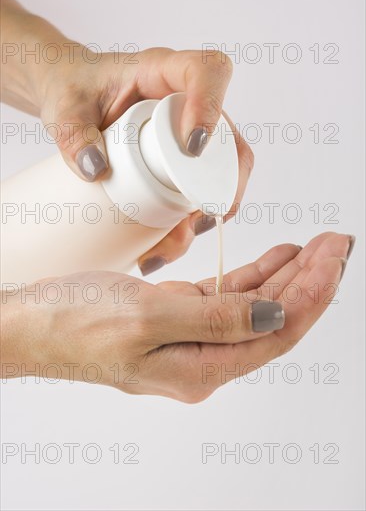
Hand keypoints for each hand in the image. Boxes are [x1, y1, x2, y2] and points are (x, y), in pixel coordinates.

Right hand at [1, 232, 352, 402]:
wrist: (32, 322)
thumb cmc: (75, 321)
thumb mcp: (147, 319)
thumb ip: (216, 319)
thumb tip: (274, 318)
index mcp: (199, 369)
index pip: (276, 333)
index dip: (312, 294)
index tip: (335, 256)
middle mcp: (202, 359)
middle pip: (274, 319)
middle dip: (310, 280)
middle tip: (338, 242)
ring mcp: (191, 337)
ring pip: (256, 307)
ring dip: (288, 275)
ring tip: (318, 246)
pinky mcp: (178, 317)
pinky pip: (230, 297)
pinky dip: (256, 275)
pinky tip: (277, 257)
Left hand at [40, 46, 253, 273]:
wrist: (71, 97)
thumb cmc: (72, 89)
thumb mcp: (63, 108)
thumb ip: (72, 134)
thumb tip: (96, 170)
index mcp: (163, 71)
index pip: (207, 72)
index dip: (211, 108)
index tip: (191, 147)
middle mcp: (187, 102)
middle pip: (229, 139)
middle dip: (221, 186)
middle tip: (196, 220)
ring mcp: (190, 131)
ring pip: (222, 172)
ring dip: (208, 211)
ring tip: (175, 242)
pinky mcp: (183, 158)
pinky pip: (202, 187)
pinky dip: (191, 218)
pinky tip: (169, 240)